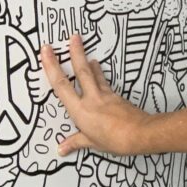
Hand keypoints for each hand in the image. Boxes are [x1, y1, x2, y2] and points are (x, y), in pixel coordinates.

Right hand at [39, 33, 151, 155]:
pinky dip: (101, 76)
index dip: (51, 66)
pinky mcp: (117, 97)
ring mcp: (106, 96)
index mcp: (80, 110)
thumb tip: (61, 149)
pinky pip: (106, 83)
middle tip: (73, 37)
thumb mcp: (92, 143)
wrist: (140, 133)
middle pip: (81, 71)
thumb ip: (76, 142)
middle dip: (75, 53)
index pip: (61, 85)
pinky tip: (101, 72)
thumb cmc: (115, 140)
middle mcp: (91, 99)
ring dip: (89, 62)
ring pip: (95, 75)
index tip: (46, 51)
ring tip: (86, 52)